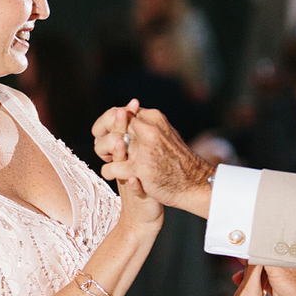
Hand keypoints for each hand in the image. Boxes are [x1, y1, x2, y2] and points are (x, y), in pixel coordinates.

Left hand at [93, 105, 212, 215]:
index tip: (103, 131)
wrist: (193, 183)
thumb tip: (130, 113)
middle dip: (104, 137)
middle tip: (102, 147)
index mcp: (154, 118)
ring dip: (104, 152)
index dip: (109, 121)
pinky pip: (112, 168)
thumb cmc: (177, 160)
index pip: (122, 112)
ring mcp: (144, 149)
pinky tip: (111, 174)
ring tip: (106, 159)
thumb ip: (149, 124)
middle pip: (114, 126)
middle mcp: (149, 130)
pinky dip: (109, 171)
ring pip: (109, 144)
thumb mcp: (165, 134)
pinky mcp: (140, 169)